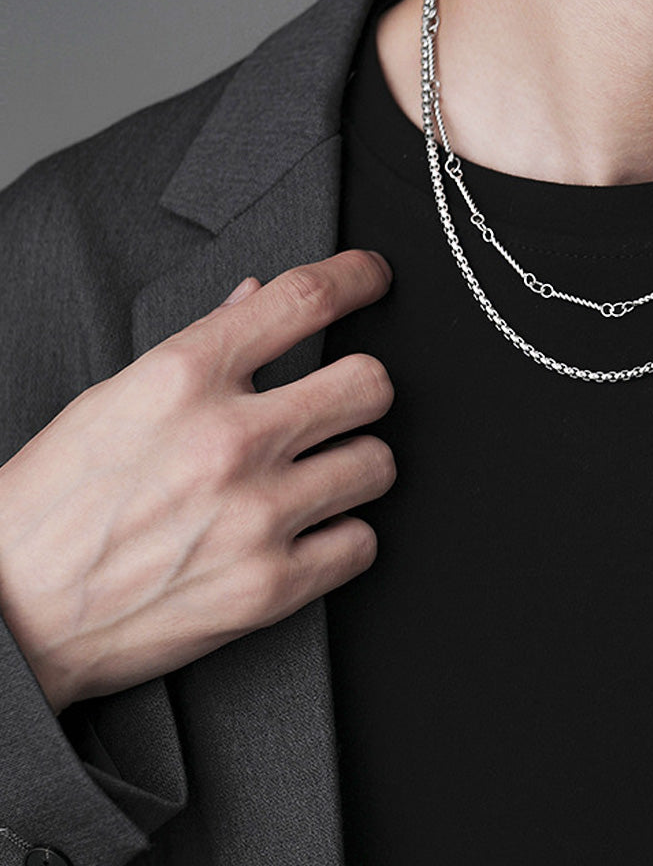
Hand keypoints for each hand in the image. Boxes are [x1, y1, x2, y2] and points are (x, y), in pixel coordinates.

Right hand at [0, 249, 395, 715]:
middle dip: (365, 388)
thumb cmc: (57, 501)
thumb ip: (201, 344)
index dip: (357, 277)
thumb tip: (257, 296)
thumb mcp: (116, 397)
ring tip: (317, 475)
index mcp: (184, 377)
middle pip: (370, 384)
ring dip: (356, 465)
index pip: (305, 300)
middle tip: (342, 403)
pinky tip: (309, 532)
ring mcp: (255, 516)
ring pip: (378, 463)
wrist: (11, 612)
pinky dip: (343, 537)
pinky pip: (362, 543)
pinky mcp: (270, 587)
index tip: (373, 277)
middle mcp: (229, 440)